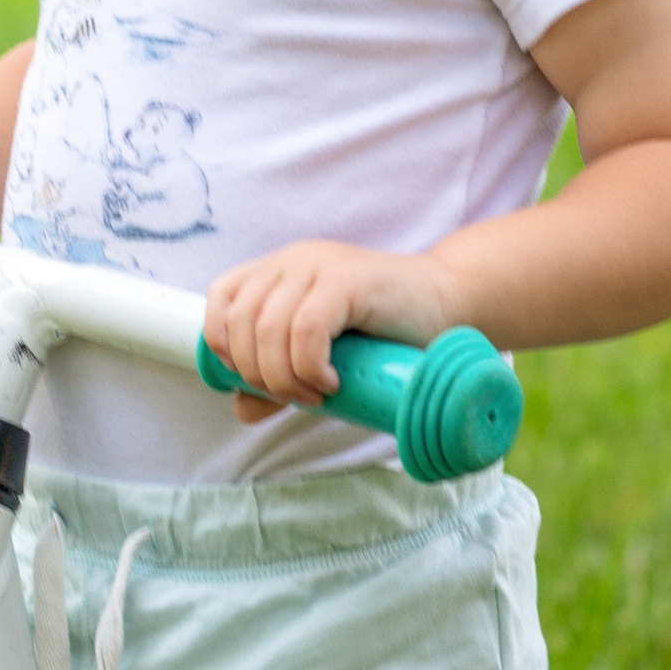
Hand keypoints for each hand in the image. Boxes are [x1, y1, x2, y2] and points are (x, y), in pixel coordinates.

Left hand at [201, 241, 459, 412]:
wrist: (450, 306)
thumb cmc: (386, 334)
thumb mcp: (322, 357)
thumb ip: (280, 378)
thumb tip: (240, 408)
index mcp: (278, 271)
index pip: (220, 299)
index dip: (224, 346)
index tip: (257, 380)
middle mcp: (292, 261)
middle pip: (239, 323)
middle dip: (257, 374)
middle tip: (295, 396)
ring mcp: (320, 266)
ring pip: (267, 328)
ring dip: (284, 377)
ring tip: (316, 394)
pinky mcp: (349, 280)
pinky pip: (306, 328)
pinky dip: (309, 366)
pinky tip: (330, 382)